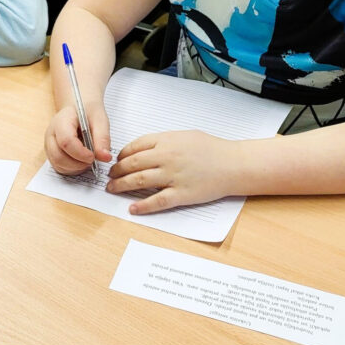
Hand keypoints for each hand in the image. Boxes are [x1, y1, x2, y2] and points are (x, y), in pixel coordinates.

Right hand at [44, 101, 112, 174]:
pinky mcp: (52, 154)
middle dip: (78, 163)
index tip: (93, 156)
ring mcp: (50, 145)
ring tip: (88, 159)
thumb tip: (106, 157)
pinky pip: (59, 167)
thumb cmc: (88, 112)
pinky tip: (82, 161)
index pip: (66, 141)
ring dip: (76, 167)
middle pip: (58, 156)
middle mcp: (51, 134)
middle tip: (92, 159)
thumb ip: (103, 138)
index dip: (80, 153)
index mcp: (61, 121)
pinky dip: (72, 169)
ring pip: (58, 164)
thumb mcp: (99, 119)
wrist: (79, 108)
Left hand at [107, 130, 238, 212]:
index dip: (122, 155)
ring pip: (139, 181)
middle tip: (110, 176)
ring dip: (122, 186)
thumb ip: (163, 141)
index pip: (134, 146)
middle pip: (132, 164)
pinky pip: (157, 201)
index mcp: (166, 141)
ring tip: (112, 189)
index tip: (116, 160)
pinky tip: (132, 208)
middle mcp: (166, 157)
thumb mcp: (184, 136)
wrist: (234, 164)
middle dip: (117, 171)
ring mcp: (173, 176)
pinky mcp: (182, 194)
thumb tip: (143, 148)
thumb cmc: (212, 148)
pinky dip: (143, 206)